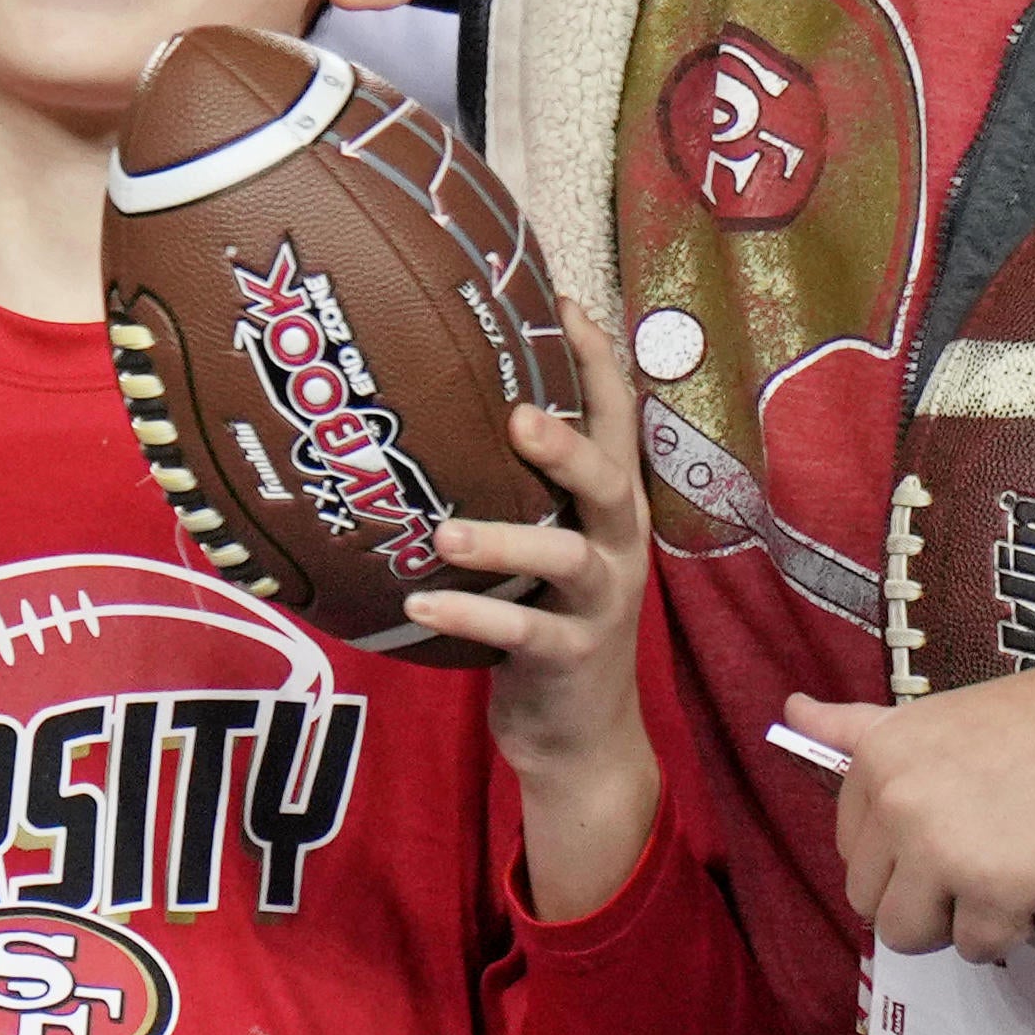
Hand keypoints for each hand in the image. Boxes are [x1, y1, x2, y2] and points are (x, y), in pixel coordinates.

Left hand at [409, 302, 665, 918]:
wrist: (579, 734)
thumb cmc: (541, 612)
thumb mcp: (540, 540)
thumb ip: (509, 480)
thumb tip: (425, 394)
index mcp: (609, 508)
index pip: (617, 422)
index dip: (597, 362)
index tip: (562, 299)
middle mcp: (615, 546)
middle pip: (611, 483)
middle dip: (569, 447)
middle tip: (517, 416)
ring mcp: (598, 605)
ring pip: (566, 561)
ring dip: (504, 542)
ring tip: (444, 533)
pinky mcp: (569, 659)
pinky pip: (523, 635)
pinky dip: (470, 618)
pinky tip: (418, 604)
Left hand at [784, 667, 1034, 958]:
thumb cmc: (1033, 726)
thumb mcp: (929, 719)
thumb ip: (859, 729)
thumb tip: (791, 710)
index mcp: (873, 762)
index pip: (851, 852)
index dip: (899, 860)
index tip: (946, 840)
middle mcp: (894, 804)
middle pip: (871, 901)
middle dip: (923, 900)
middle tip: (977, 869)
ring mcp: (939, 848)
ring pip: (909, 934)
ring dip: (956, 924)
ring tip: (1002, 883)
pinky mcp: (993, 889)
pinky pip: (977, 947)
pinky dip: (1008, 932)